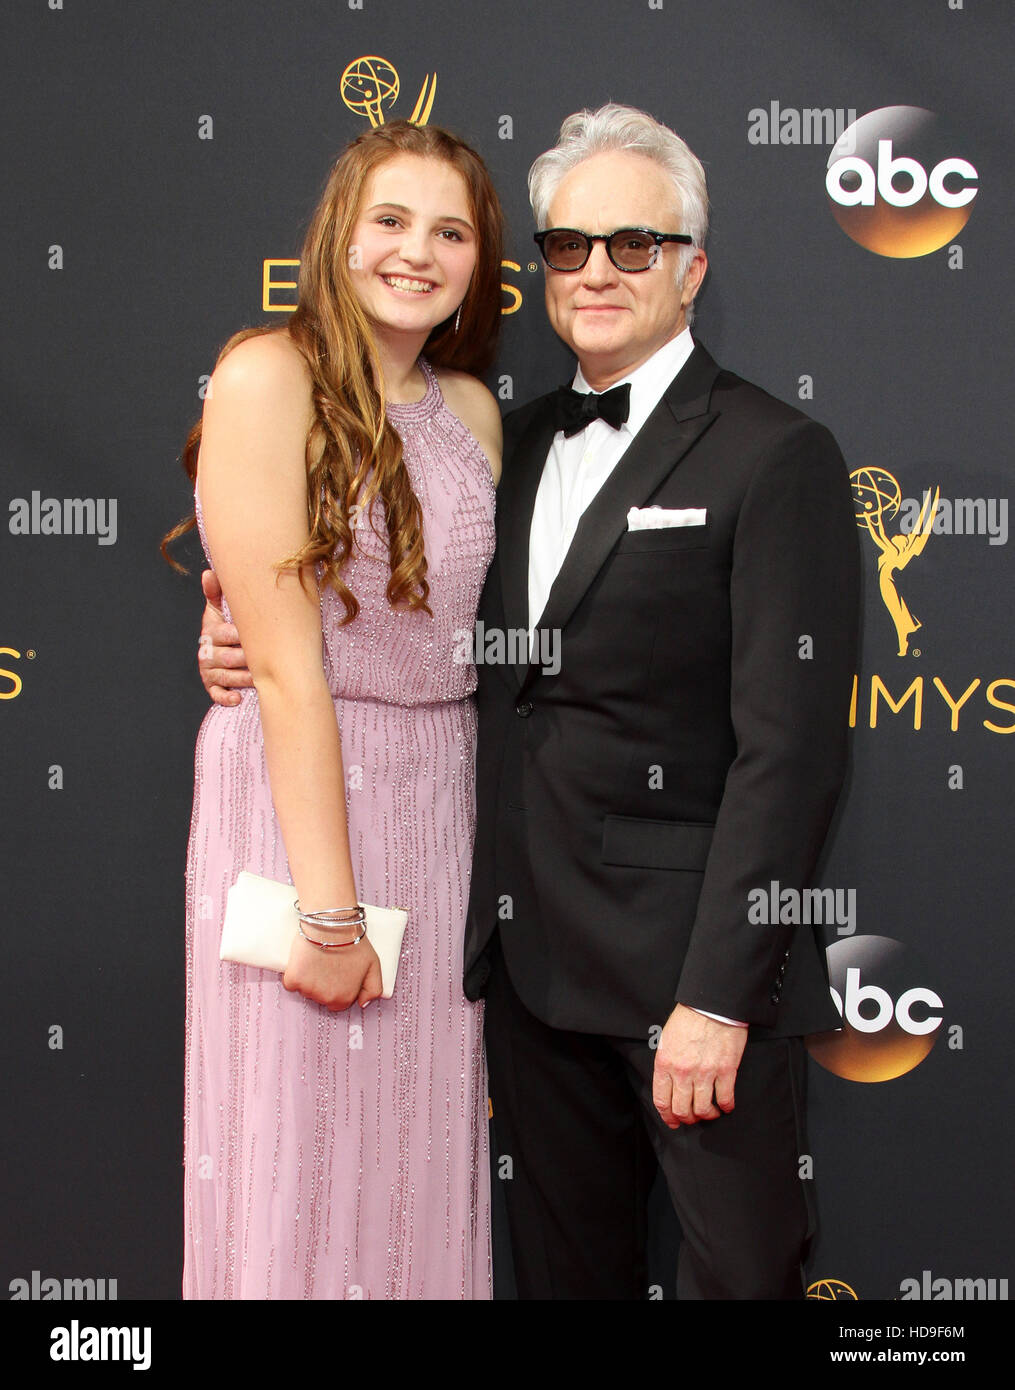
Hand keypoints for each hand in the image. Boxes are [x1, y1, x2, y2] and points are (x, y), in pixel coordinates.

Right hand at [199, 568, 253, 705]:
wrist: (220, 648)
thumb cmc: (226, 627)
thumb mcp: (219, 610)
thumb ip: (216, 593)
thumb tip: (209, 572)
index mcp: (211, 632)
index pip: (224, 634)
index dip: (240, 636)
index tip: (258, 636)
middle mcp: (208, 652)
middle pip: (229, 658)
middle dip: (248, 659)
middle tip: (268, 660)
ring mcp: (209, 671)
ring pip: (227, 676)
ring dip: (244, 679)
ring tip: (261, 677)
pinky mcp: (212, 686)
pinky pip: (216, 694)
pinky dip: (226, 697)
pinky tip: (238, 699)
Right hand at [282, 932, 383, 1011]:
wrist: (331, 924)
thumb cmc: (353, 941)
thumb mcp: (374, 965)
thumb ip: (373, 989)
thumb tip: (363, 1004)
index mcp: (344, 999)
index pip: (337, 1003)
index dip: (337, 988)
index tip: (336, 974)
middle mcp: (326, 999)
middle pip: (320, 997)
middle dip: (322, 984)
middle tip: (326, 964)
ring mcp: (308, 990)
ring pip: (305, 990)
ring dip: (308, 979)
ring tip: (317, 960)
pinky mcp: (293, 979)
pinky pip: (290, 983)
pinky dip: (294, 974)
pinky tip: (303, 961)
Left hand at [652, 1004, 747, 1128]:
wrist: (711, 1005)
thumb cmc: (688, 1019)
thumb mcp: (666, 1040)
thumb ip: (666, 1064)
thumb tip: (669, 1085)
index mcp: (665, 1063)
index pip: (662, 1101)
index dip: (668, 1117)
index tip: (674, 1122)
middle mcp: (682, 1072)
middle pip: (682, 1109)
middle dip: (687, 1118)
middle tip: (693, 1117)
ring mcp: (705, 1073)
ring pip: (703, 1109)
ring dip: (707, 1115)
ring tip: (710, 1112)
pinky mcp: (725, 1070)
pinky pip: (724, 1098)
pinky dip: (726, 1106)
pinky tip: (726, 1105)